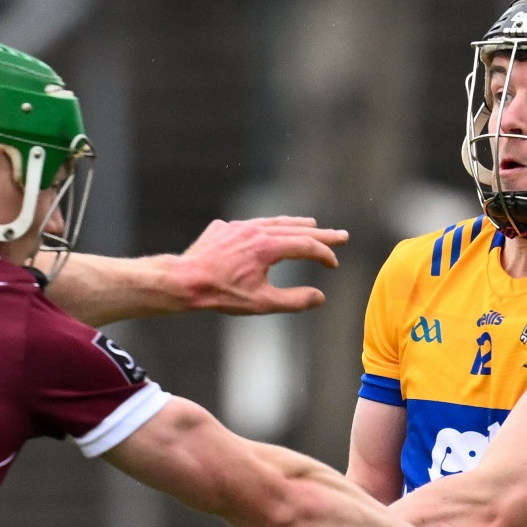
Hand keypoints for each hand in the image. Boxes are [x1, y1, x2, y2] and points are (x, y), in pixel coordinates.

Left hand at [175, 217, 347, 313]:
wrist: (185, 281)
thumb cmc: (222, 295)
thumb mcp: (262, 303)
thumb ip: (294, 300)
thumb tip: (320, 297)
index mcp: (269, 247)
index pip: (306, 246)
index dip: (324, 254)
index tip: (334, 263)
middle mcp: (256, 230)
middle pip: (296, 230)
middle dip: (321, 235)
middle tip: (341, 236)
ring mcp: (239, 226)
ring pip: (274, 222)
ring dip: (295, 225)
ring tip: (311, 225)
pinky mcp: (224, 228)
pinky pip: (252, 224)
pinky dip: (268, 227)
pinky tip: (270, 231)